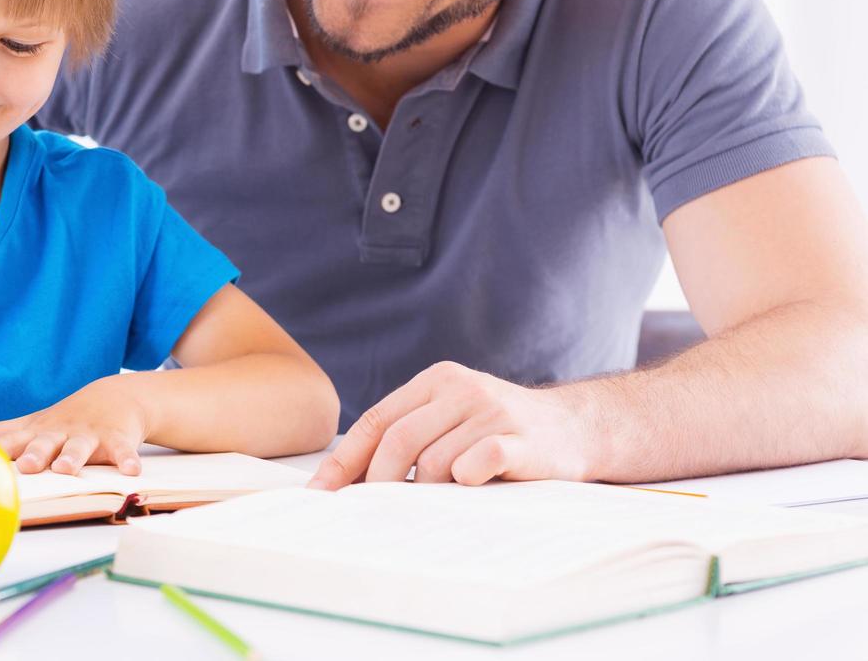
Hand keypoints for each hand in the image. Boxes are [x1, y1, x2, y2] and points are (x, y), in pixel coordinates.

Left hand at [0, 375, 148, 475]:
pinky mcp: (116, 438)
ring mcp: (88, 435)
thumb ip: (7, 431)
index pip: (11, 442)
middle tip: (25, 467)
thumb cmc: (67, 418)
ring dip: (72, 457)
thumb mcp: (36, 422)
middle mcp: (60, 433)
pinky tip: (131, 472)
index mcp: (38, 432)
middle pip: (43, 444)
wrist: (115, 396)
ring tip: (65, 468)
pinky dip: (127, 459)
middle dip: (34, 454)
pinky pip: (122, 451)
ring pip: (78, 447)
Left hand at [307, 361, 601, 488]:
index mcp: (437, 381)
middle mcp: (461, 389)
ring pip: (434, 461)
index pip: (377, 420)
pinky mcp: (519, 438)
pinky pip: (475, 464)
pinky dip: (464, 483)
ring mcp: (491, 411)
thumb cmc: (500, 432)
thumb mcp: (453, 418)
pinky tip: (471, 488)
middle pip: (399, 440)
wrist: (574, 427)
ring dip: (427, 492)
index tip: (321, 492)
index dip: (346, 459)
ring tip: (435, 504)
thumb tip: (347, 480)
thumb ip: (411, 434)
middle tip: (370, 514)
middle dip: (378, 483)